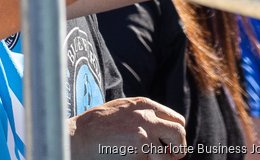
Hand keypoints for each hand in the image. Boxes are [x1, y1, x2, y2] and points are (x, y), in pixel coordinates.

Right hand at [69, 97, 185, 157]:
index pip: (177, 120)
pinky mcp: (141, 153)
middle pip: (180, 134)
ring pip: (169, 156)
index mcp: (143, 104)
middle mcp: (146, 117)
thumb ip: (142, 114)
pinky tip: (129, 158)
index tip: (166, 145)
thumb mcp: (121, 110)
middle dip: (177, 149)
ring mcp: (144, 135)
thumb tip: (163, 127)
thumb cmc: (96, 127)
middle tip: (165, 156)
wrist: (78, 139)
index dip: (174, 135)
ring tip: (139, 156)